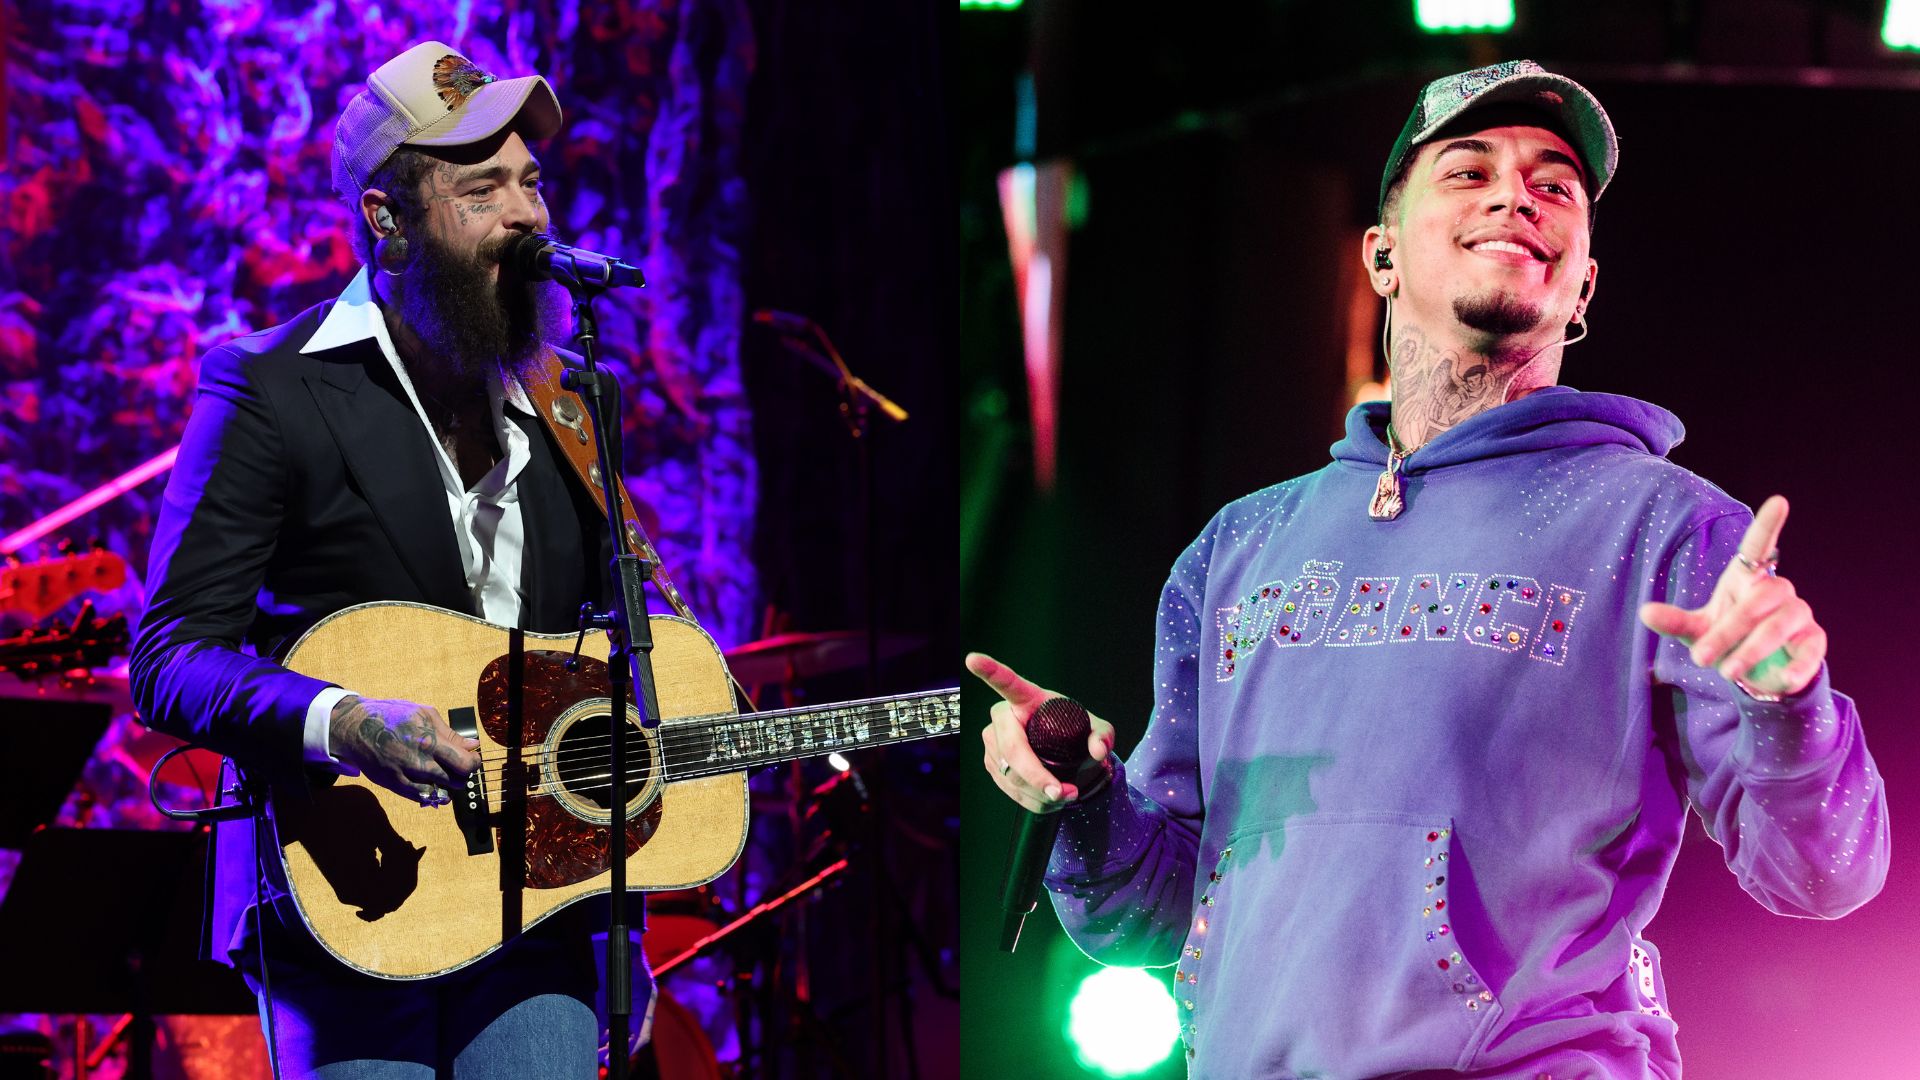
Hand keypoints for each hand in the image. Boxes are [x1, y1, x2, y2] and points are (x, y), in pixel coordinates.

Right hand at [329, 696, 482, 805]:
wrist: (356, 727)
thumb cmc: (392, 716)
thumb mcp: (424, 714)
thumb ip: (450, 733)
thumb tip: (473, 745)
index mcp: (429, 740)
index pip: (465, 763)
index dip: (474, 763)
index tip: (472, 759)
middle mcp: (419, 761)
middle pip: (456, 781)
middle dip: (462, 775)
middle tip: (459, 767)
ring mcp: (405, 775)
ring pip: (440, 792)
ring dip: (448, 785)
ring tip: (445, 774)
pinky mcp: (394, 784)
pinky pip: (421, 796)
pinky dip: (432, 793)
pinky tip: (434, 785)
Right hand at [966, 651, 1115, 813]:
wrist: (1062, 750)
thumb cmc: (1073, 729)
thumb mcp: (1095, 728)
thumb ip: (1102, 735)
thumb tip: (1098, 750)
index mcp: (1026, 697)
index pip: (1006, 682)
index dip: (989, 671)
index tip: (972, 659)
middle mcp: (1003, 716)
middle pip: (1012, 749)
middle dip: (1036, 776)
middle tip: (1062, 793)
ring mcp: (992, 740)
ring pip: (1009, 773)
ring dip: (1038, 793)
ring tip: (1065, 796)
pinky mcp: (991, 762)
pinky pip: (1006, 786)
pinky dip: (1029, 799)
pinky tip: (1047, 800)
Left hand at [1638, 495, 1826, 697]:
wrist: (1758, 671)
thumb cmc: (1727, 640)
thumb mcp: (1698, 631)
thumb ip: (1675, 621)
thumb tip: (1644, 612)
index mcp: (1747, 578)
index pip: (1759, 545)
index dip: (1769, 524)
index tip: (1780, 500)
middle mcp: (1777, 590)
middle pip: (1756, 602)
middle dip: (1727, 632)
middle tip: (1701, 658)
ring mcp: (1799, 614)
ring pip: (1778, 625)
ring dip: (1752, 650)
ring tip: (1728, 673)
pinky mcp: (1814, 640)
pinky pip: (1810, 650)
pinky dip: (1797, 667)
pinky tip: (1783, 680)